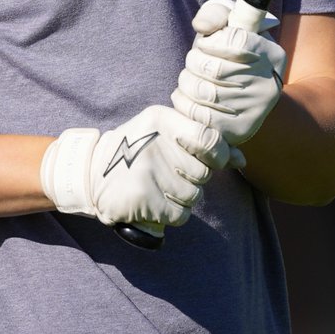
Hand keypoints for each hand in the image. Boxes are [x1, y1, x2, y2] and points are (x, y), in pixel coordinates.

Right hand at [40, 105, 232, 227]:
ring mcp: (147, 171)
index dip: (218, 155)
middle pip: (204, 173)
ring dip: (183, 198)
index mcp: (162, 118)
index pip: (209, 138)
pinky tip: (157, 202)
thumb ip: (204, 142)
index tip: (210, 160)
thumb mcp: (166, 132)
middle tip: (174, 173)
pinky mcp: (142, 199)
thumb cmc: (139, 149)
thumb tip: (241, 160)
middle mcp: (155, 142)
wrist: (92, 173)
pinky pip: (181, 215)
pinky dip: (173, 214)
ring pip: (194, 196)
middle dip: (195, 179)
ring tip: (162, 187)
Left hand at [171, 0, 286, 145]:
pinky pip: (201, 118)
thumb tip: (202, 27)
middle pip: (215, 69)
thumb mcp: (227, 24)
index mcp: (273, 55)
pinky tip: (186, 96)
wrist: (240, 91)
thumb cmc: (228, 52)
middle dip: (194, 61)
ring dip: (186, 82)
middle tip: (194, 62)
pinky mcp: (240, 132)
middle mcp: (270, 85)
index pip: (236, 40)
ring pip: (205, 93)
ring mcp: (257, 112)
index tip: (205, 42)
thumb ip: (215, 14)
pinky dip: (184, 104)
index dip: (210, 40)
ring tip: (188, 78)